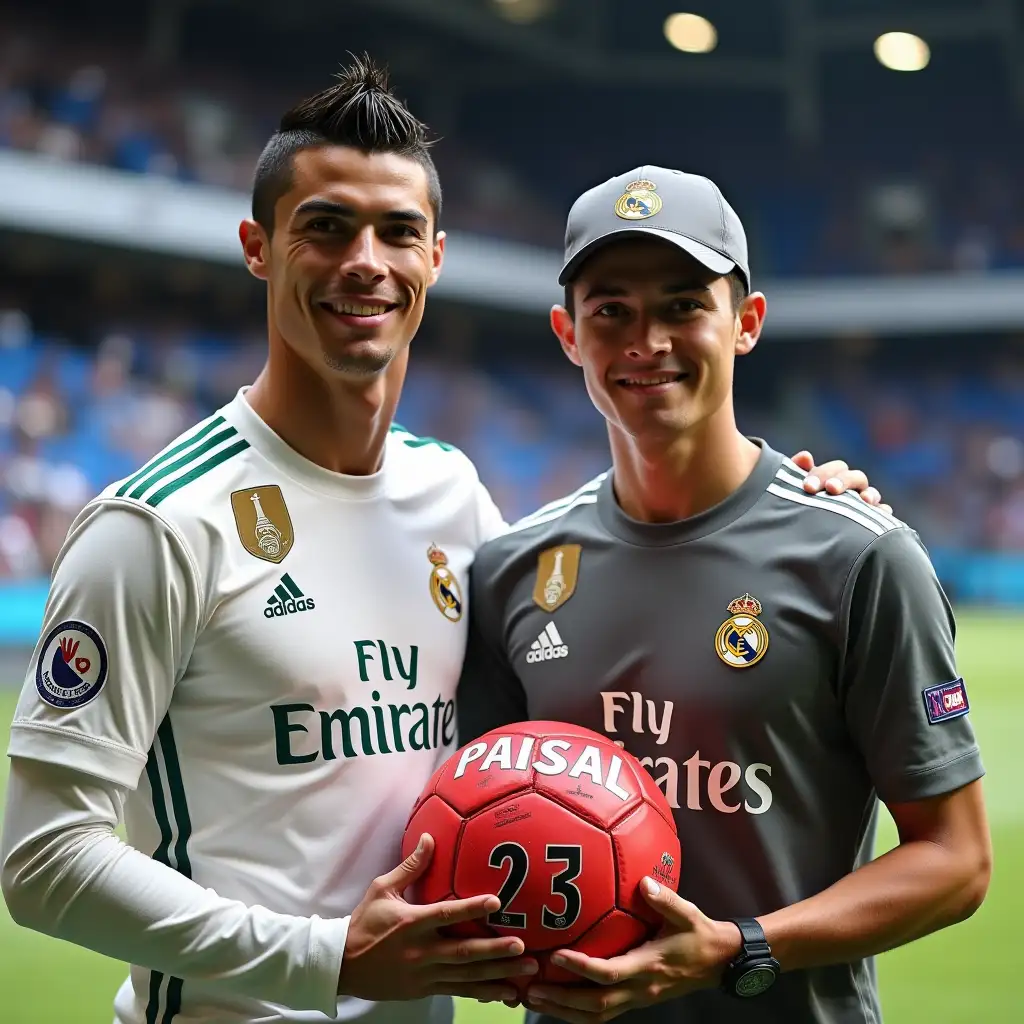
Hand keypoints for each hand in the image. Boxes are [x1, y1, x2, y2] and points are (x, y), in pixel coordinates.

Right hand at [337, 833, 536, 1002]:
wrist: (342, 966)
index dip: (470, 908)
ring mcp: (423, 974)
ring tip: (524, 974)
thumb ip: (410, 867)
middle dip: (494, 952)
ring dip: (497, 976)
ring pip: (465, 977)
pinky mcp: (424, 989)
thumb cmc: (364, 922)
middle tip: (523, 949)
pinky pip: (457, 990)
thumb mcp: (382, 889)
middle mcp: (420, 951)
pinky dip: (481, 992)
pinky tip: (503, 994)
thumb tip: (430, 838)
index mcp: (410, 923)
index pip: (445, 914)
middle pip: (463, 952)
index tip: (496, 902)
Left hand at [524, 878, 739, 1021]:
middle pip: (595, 1005)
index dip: (583, 967)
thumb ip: (666, 899)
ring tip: (533, 999)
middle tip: (530, 988)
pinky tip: (557, 1002)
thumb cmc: (699, 934)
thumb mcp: (687, 913)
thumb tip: (644, 882)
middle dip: (562, 1000)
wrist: (719, 963)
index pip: (611, 973)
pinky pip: (602, 1013)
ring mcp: (637, 1000)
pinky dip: (576, 1012)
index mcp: (649, 966)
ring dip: (563, 1011)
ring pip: (596, 1016)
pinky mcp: (635, 1001)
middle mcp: (640, 989)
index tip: (558, 955)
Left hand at [790, 450, 891, 514]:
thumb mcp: (795, 494)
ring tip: (864, 500)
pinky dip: (883, 512)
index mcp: (831, 480)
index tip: (808, 487)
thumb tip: (806, 456)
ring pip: (871, 493)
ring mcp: (864, 505)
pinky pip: (884, 514)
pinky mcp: (874, 521)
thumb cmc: (800, 512)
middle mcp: (850, 490)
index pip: (833, 469)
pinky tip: (881, 514)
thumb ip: (796, 473)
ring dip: (869, 493)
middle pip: (855, 477)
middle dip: (843, 481)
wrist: (807, 544)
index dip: (822, 474)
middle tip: (831, 489)